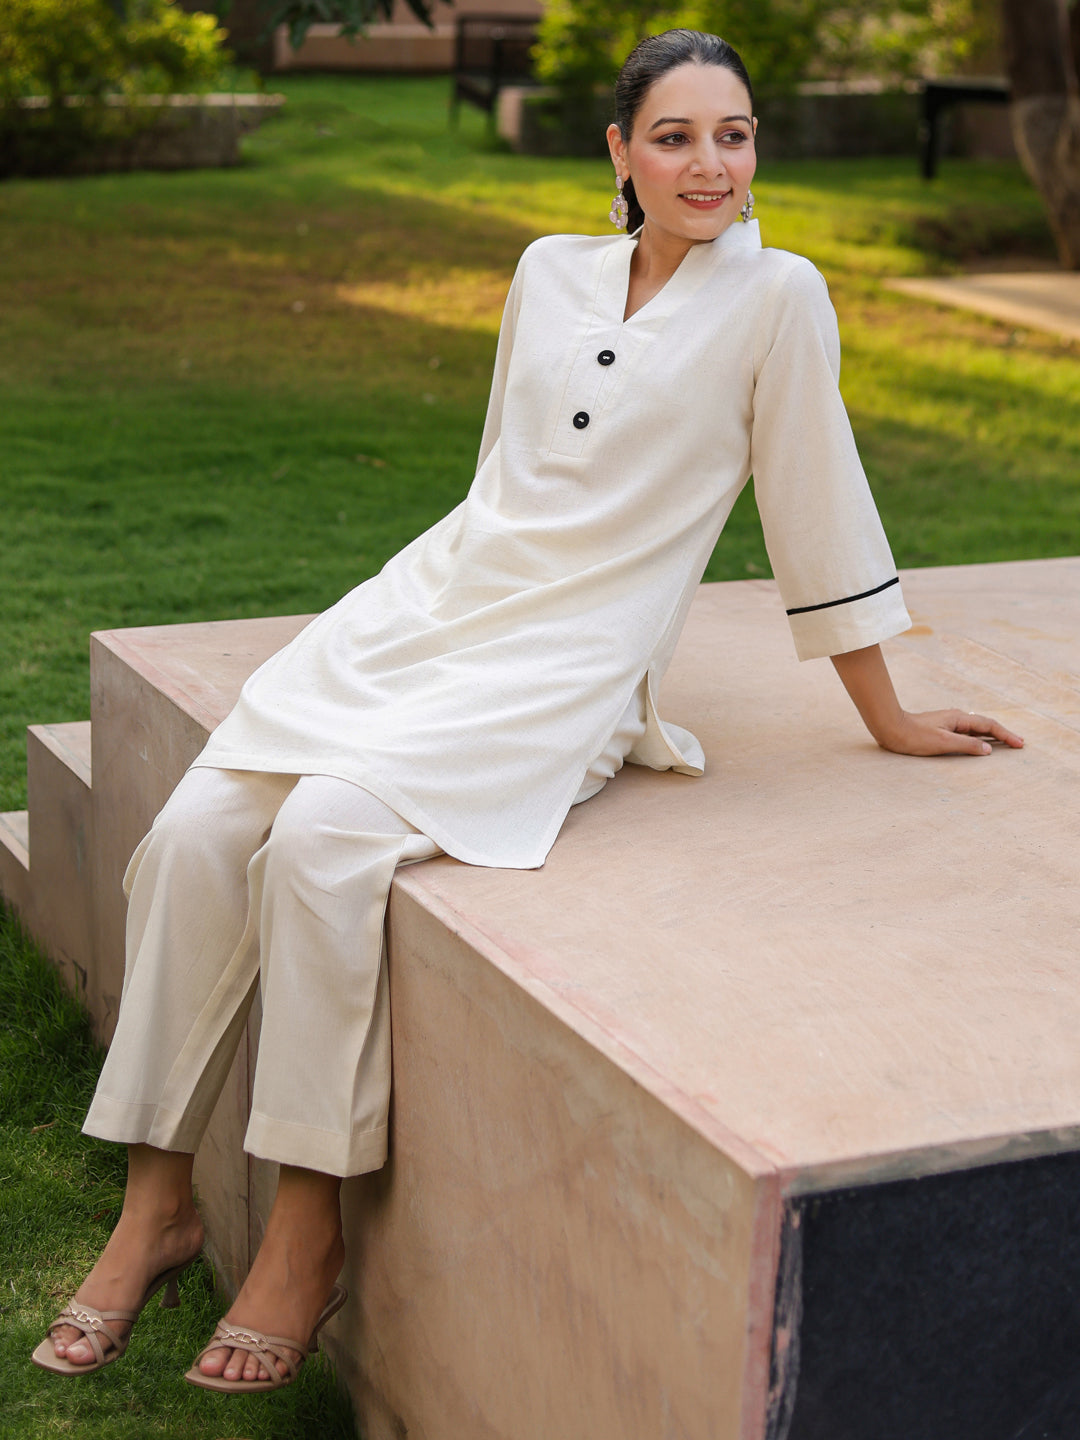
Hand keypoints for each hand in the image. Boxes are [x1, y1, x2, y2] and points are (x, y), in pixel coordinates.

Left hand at [878, 709, 1024, 756]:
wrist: (891, 729)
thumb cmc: (915, 737)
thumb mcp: (943, 743)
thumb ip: (967, 745)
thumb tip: (988, 749)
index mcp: (959, 719)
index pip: (989, 726)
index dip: (1006, 735)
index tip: (1020, 744)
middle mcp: (956, 718)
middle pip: (985, 725)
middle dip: (1003, 734)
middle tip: (1019, 743)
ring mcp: (949, 723)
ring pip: (976, 729)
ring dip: (992, 735)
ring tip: (1005, 743)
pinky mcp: (942, 729)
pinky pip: (966, 732)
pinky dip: (978, 737)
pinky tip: (979, 743)